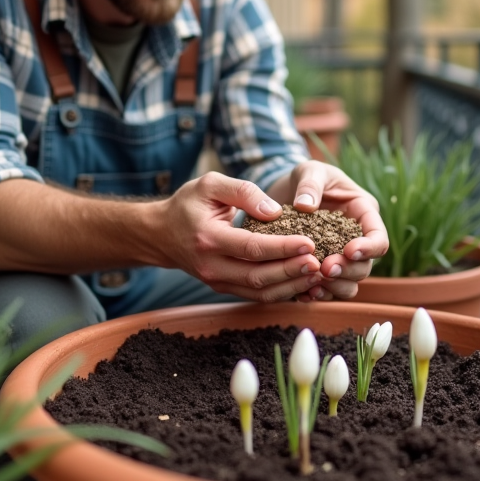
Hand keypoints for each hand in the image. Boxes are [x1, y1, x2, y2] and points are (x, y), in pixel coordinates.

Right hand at [159, 172, 321, 301]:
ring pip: (259, 292)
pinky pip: (256, 296)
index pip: (251, 247)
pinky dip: (281, 292)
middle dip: (291, 271)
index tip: (309, 242)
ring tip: (316, 275)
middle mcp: (211, 266)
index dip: (282, 247)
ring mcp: (217, 282)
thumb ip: (243, 191)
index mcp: (208, 239)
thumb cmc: (188, 204)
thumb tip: (275, 210)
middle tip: (318, 262)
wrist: (161, 234)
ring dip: (290, 286)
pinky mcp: (224, 288)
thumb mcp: (210, 184)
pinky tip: (302, 283)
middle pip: (258, 276)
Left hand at [270, 161, 387, 301]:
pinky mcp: (324, 270)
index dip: (369, 248)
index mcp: (364, 214)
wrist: (288, 192)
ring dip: (335, 287)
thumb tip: (306, 206)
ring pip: (350, 283)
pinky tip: (302, 293)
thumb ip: (310, 183)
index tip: (348, 250)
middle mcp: (357, 240)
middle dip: (347, 270)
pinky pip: (328, 290)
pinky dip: (318, 294)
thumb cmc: (308, 177)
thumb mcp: (310, 170)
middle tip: (325, 268)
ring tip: (314, 283)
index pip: (379, 238)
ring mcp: (342, 258)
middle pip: (366, 266)